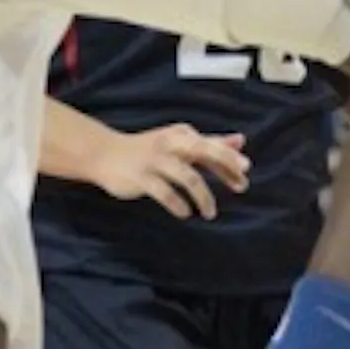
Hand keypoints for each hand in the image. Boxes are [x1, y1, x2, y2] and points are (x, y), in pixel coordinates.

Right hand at [89, 123, 249, 219]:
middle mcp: (171, 144)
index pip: (213, 147)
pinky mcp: (142, 177)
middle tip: (242, 186)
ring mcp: (156, 160)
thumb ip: (210, 143)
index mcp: (182, 135)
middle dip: (226, 167)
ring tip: (210, 213)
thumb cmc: (149, 150)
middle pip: (205, 152)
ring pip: (188, 177)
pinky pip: (166, 193)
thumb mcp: (180, 143)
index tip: (245, 177)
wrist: (105, 153)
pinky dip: (179, 205)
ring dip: (204, 197)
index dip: (231, 162)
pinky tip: (186, 213)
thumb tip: (241, 141)